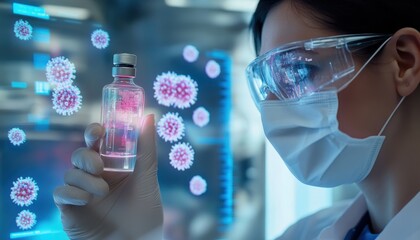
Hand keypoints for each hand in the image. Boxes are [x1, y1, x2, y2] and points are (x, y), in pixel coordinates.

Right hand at [53, 114, 162, 239]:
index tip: (99, 130)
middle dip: (87, 157)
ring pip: (70, 173)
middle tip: (99, 166)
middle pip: (80, 155)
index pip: (98, 142)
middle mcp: (95, 176)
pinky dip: (72, 193)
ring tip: (103, 193)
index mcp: (112, 166)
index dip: (94, 132)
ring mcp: (81, 192)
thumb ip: (146, 148)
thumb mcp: (148, 178)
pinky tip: (86, 200)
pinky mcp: (70, 209)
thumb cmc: (144, 212)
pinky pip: (61, 193)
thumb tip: (148, 115)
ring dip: (85, 180)